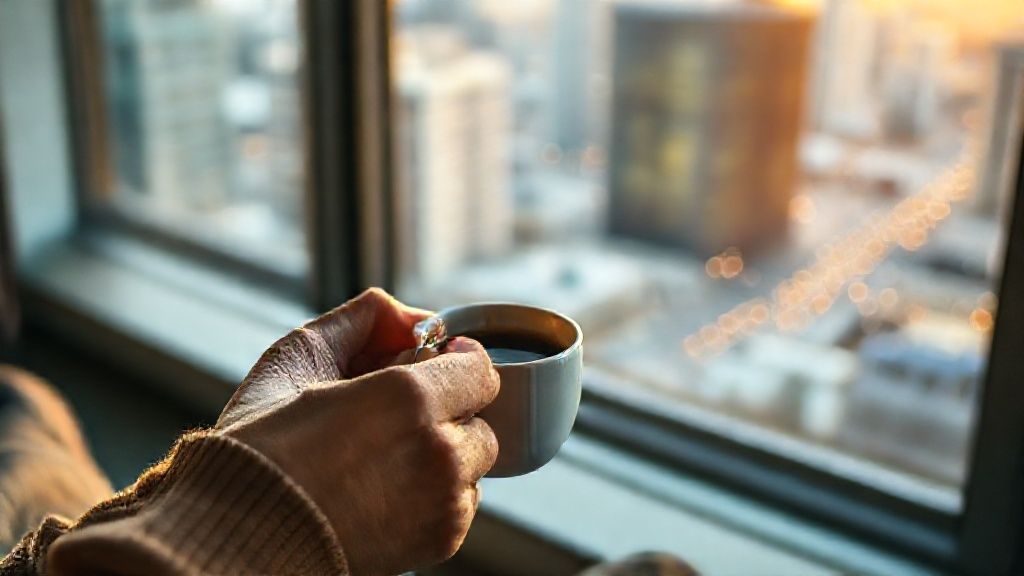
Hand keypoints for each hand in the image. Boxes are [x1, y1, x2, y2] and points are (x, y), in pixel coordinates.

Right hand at [218, 289, 500, 574]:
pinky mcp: (443, 539)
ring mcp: (445, 500)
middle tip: (394, 422)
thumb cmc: (259, 448)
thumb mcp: (296, 360)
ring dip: (446, 454)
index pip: (481, 369)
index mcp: (408, 397)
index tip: (432, 367)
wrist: (239, 536)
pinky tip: (388, 493)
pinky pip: (463, 502)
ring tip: (386, 462)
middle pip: (481, 416)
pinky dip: (438, 495)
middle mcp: (439, 449)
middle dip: (447, 411)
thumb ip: (363, 320)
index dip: (456, 363)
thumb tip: (414, 318)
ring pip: (475, 461)